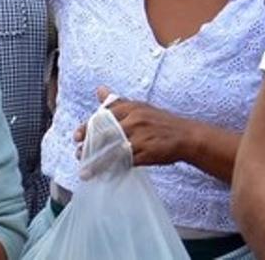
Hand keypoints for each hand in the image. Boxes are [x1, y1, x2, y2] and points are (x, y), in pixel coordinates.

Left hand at [74, 87, 192, 168]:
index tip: (76, 136)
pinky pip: (126, 162)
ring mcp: (141, 138)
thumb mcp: (139, 107)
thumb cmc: (160, 122)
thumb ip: (117, 102)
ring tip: (85, 169)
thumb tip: (99, 90)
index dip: (87, 128)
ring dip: (97, 161)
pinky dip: (114, 169)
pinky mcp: (147, 153)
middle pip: (105, 133)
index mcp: (131, 108)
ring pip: (113, 150)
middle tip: (79, 153)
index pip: (102, 117)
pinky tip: (105, 174)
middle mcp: (135, 121)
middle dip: (89, 145)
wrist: (187, 136)